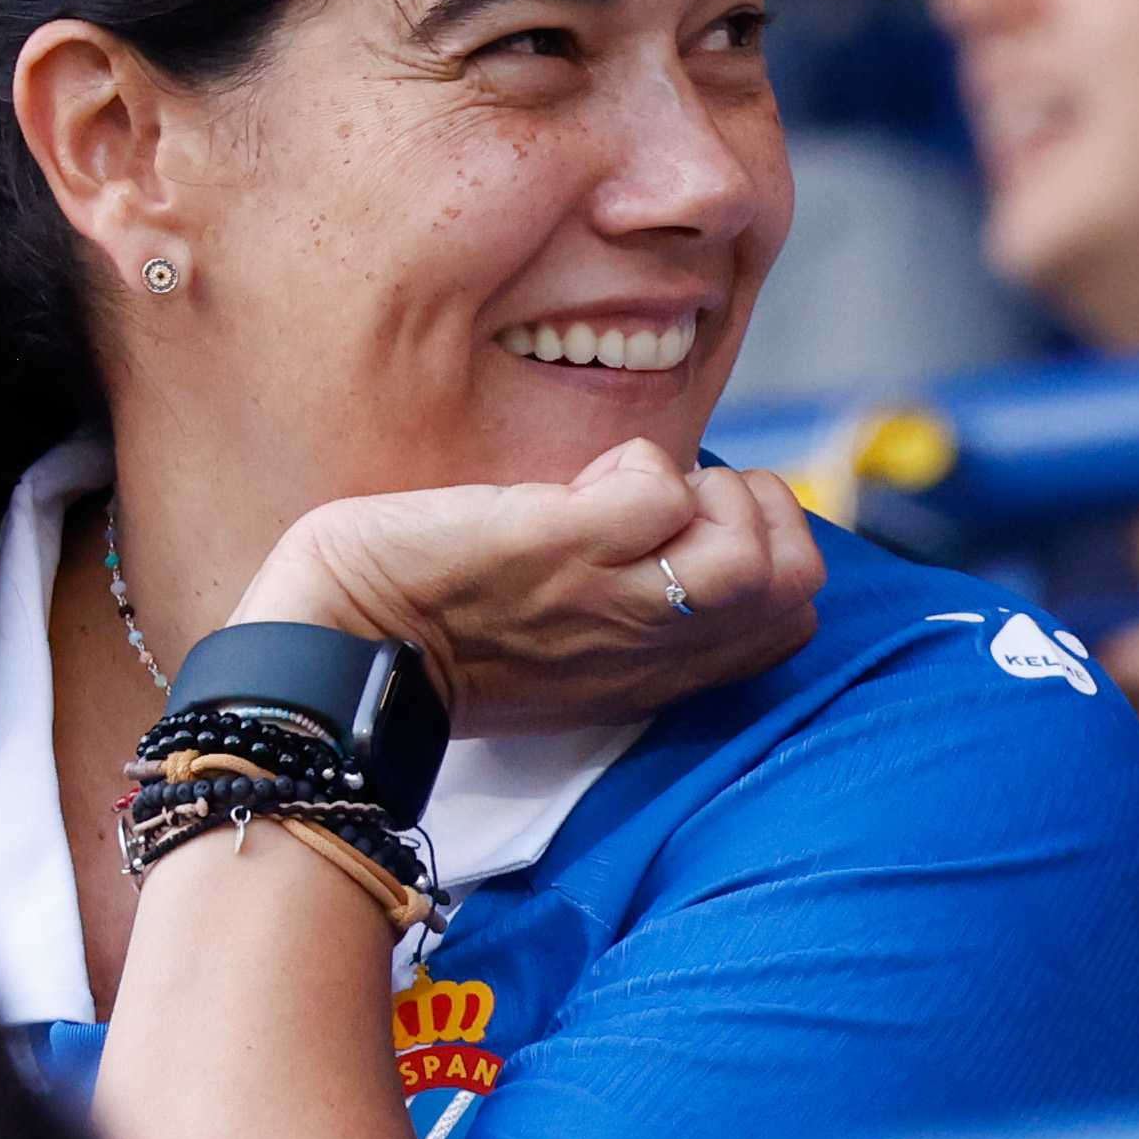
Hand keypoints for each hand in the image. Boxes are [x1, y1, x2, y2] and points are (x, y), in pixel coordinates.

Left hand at [239, 440, 821, 731]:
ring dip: (712, 491)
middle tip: (680, 504)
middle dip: (765, 514)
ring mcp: (612, 601)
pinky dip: (636, 465)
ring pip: (750, 554)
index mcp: (656, 674)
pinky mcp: (561, 549)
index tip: (696, 534)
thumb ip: (627, 610)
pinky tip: (577, 485)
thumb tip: (667, 521)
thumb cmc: (438, 639)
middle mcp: (651, 647)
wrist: (340, 654)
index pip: (793, 625)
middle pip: (799, 587)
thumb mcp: (565, 651)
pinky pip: (658, 491)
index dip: (772, 554)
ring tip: (635, 493)